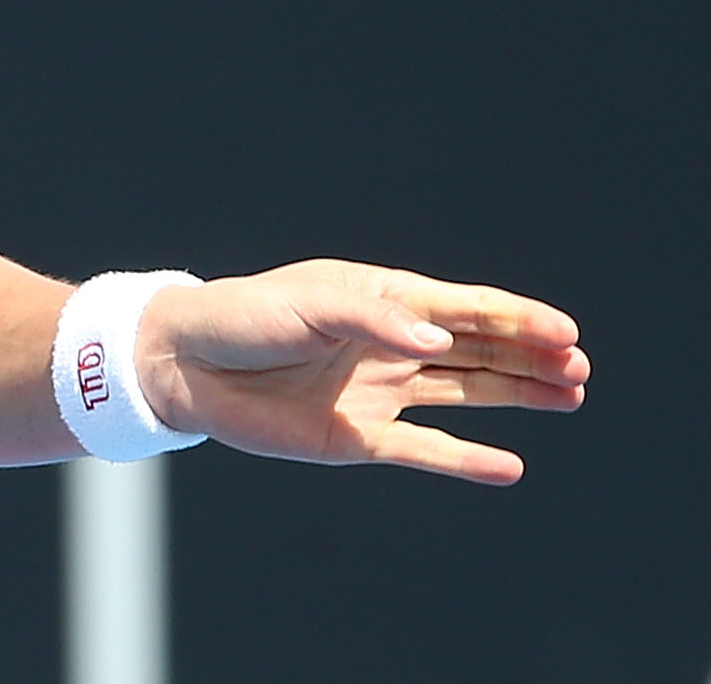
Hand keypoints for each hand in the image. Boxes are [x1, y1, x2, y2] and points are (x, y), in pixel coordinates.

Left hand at [138, 259, 587, 484]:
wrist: (184, 365)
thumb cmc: (242, 317)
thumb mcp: (306, 305)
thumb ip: (372, 319)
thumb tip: (437, 339)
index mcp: (380, 300)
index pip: (462, 308)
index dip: (516, 318)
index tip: (564, 330)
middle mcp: (389, 344)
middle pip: (476, 350)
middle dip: (531, 356)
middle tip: (580, 367)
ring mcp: (378, 390)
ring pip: (465, 392)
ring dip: (517, 394)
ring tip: (571, 396)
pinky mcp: (359, 436)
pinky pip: (424, 449)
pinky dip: (465, 458)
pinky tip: (509, 465)